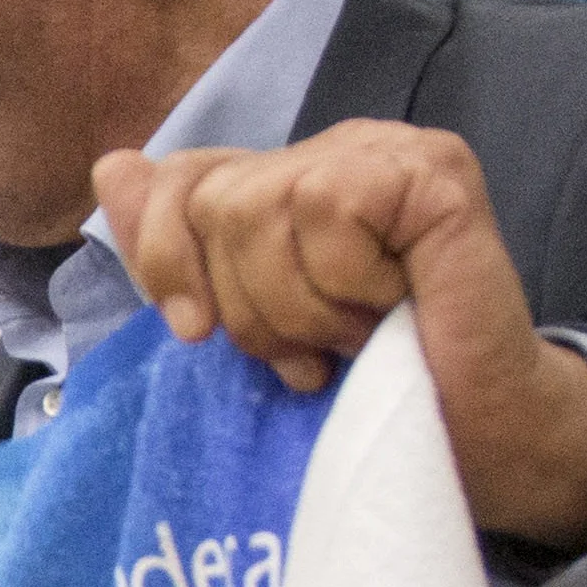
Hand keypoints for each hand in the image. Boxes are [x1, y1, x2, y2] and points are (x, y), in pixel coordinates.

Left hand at [93, 126, 586, 546]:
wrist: (475, 436)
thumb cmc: (370, 388)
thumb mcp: (251, 321)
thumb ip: (182, 247)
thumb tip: (111, 167)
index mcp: (293, 178)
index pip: (182, 180)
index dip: (164, 256)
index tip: (191, 331)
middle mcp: (339, 150)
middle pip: (216, 201)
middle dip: (249, 304)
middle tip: (312, 348)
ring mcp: (391, 151)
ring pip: (265, 207)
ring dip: (304, 306)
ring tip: (355, 334)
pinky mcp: (434, 171)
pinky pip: (329, 209)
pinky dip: (349, 283)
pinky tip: (396, 306)